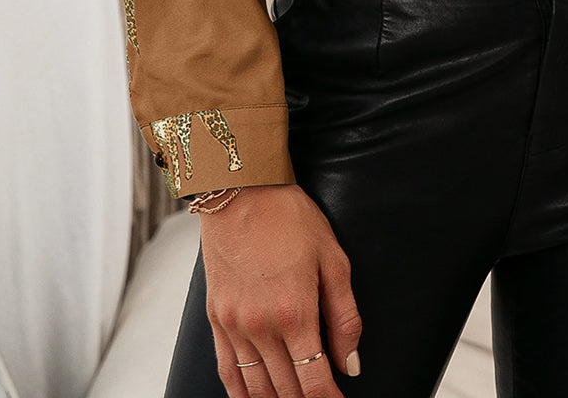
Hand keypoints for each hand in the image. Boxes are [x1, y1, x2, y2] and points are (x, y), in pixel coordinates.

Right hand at [198, 183, 361, 396]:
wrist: (241, 191)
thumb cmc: (290, 218)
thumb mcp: (333, 258)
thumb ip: (345, 316)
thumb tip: (351, 363)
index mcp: (295, 313)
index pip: (314, 381)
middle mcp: (261, 327)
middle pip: (286, 390)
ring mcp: (234, 326)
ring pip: (255, 389)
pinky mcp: (216, 320)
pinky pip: (227, 373)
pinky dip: (241, 394)